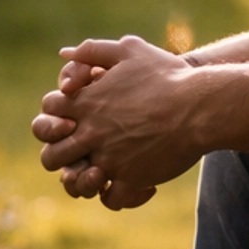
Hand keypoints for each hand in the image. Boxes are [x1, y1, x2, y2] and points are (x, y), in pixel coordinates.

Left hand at [32, 35, 201, 206]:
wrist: (200, 106)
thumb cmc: (168, 76)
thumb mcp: (130, 50)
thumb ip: (93, 50)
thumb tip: (64, 54)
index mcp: (86, 103)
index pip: (47, 113)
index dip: (55, 115)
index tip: (73, 118)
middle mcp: (91, 133)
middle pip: (52, 156)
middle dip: (61, 155)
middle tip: (81, 152)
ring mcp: (109, 159)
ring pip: (76, 183)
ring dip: (83, 181)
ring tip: (100, 175)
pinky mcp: (131, 179)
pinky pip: (111, 198)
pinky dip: (120, 195)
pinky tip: (134, 183)